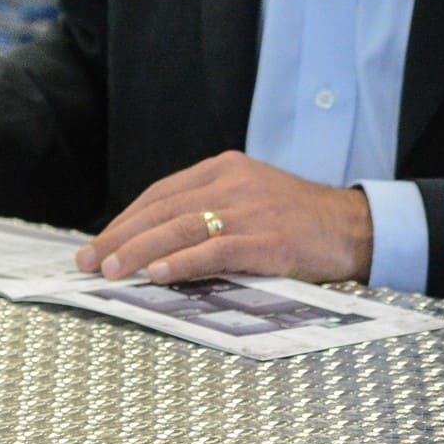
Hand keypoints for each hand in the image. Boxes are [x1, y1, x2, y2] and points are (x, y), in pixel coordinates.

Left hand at [77, 152, 375, 285]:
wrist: (354, 227)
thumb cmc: (299, 220)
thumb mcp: (251, 198)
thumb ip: (209, 209)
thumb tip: (152, 242)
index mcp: (227, 169)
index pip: (161, 193)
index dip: (124, 220)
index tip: (96, 245)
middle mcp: (236, 183)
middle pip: (163, 210)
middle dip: (120, 237)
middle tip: (89, 263)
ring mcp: (253, 210)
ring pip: (182, 228)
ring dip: (139, 251)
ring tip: (110, 271)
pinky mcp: (269, 239)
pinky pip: (216, 250)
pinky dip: (183, 263)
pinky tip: (157, 274)